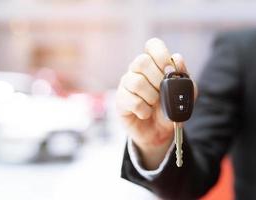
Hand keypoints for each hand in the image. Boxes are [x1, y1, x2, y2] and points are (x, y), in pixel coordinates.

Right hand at [116, 38, 196, 169]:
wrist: (159, 132)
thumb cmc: (170, 109)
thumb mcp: (184, 94)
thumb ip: (184, 76)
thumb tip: (177, 57)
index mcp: (153, 64)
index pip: (152, 45)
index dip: (160, 54)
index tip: (168, 70)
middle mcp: (137, 71)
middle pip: (140, 61)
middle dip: (157, 79)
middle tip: (162, 92)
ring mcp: (126, 85)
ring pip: (135, 81)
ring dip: (151, 96)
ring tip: (154, 104)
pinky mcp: (120, 100)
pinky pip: (130, 100)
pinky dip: (143, 109)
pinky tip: (145, 113)